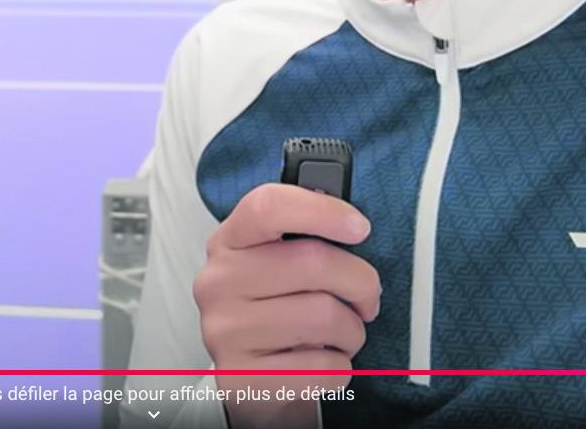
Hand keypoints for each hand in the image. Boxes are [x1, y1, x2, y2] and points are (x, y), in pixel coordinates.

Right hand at [194, 183, 378, 428]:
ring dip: (352, 331)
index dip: (320, 210)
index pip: (267, 207)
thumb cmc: (278, 311)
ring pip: (325, 317)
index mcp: (230, 241)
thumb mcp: (278, 264)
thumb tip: (353, 224)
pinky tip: (324, 361)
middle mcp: (219, 282)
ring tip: (341, 335)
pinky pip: (322, 366)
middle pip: (313, 262)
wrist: (252, 377)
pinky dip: (340, 366)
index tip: (359, 227)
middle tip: (367, 299)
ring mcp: (225, 331)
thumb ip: (306, 238)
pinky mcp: (243, 377)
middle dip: (361, 283)